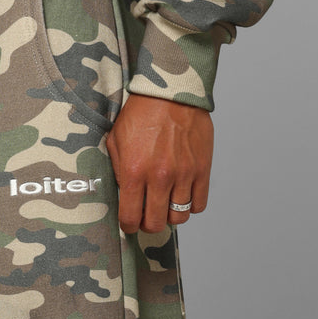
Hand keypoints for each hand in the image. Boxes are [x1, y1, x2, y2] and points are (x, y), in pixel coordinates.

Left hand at [105, 94, 213, 233]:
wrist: (171, 92)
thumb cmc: (141, 114)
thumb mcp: (116, 141)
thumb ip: (117, 171)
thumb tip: (123, 196)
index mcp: (134, 171)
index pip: (130, 218)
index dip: (127, 226)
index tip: (129, 223)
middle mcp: (159, 177)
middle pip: (155, 224)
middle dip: (148, 224)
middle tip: (146, 216)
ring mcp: (183, 174)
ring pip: (178, 218)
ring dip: (170, 215)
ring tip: (165, 204)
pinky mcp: (202, 169)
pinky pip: (199, 204)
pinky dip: (190, 205)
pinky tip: (182, 194)